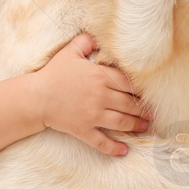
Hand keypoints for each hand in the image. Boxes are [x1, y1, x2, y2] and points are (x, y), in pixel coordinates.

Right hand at [34, 33, 151, 156]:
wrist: (36, 97)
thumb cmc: (53, 74)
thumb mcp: (69, 52)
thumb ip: (85, 42)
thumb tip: (97, 37)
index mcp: (99, 77)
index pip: (127, 83)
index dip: (140, 89)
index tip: (148, 93)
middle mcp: (100, 97)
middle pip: (129, 103)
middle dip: (142, 109)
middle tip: (152, 112)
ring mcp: (93, 115)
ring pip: (121, 122)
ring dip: (136, 125)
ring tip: (145, 126)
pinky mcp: (84, 130)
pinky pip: (102, 142)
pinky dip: (114, 148)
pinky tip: (124, 151)